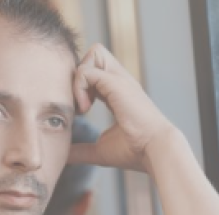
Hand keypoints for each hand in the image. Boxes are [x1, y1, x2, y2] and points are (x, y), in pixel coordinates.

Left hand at [70, 44, 176, 171]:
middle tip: (80, 101)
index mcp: (120, 92)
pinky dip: (79, 88)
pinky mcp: (116, 83)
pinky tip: (85, 109)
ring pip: (93, 53)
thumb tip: (64, 157)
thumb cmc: (135, 151)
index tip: (81, 112)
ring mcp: (120, 79)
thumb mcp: (101, 150)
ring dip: (79, 77)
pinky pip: (86, 70)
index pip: (96, 73)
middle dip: (80, 73)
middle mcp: (121, 81)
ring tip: (83, 105)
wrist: (155, 150)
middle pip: (97, 53)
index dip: (82, 86)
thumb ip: (81, 150)